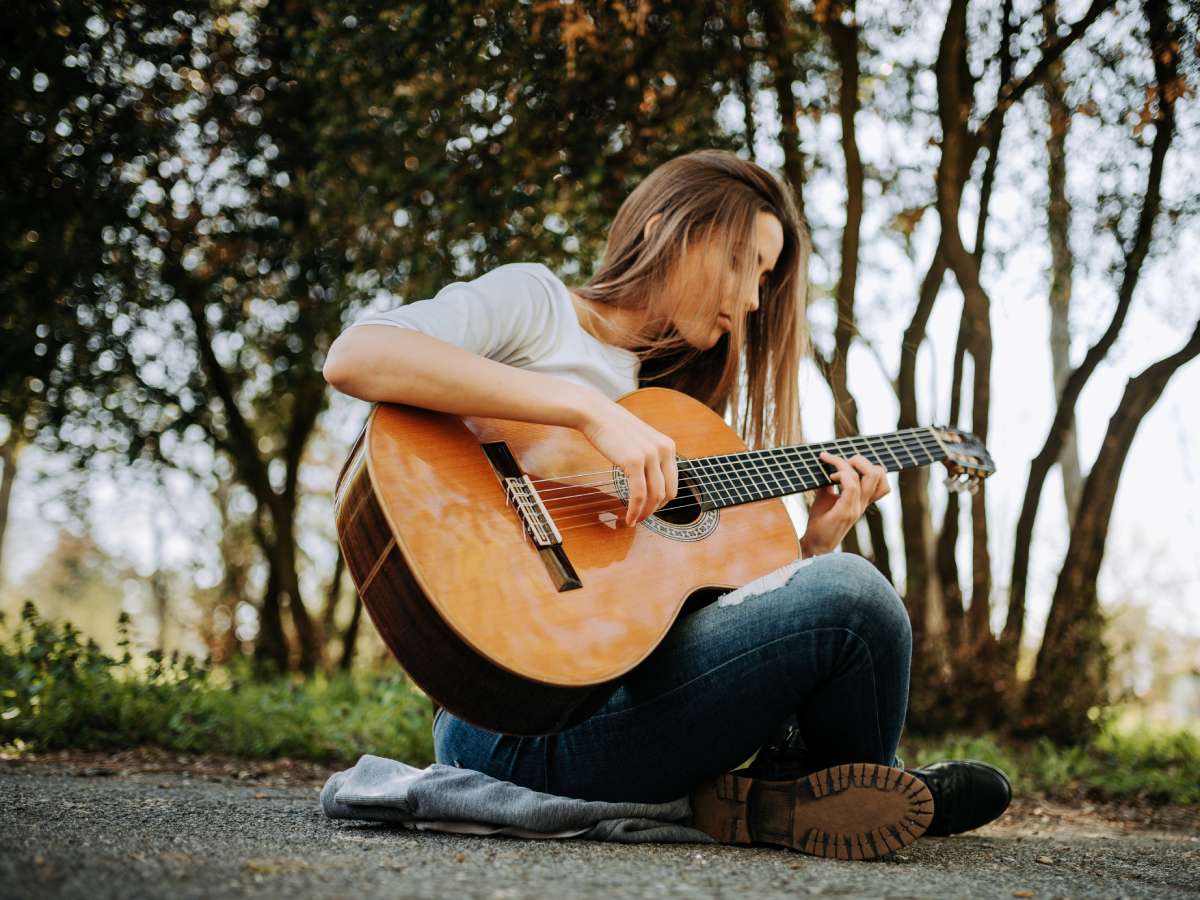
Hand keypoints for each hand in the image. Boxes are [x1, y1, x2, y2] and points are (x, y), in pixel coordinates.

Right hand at [578, 400, 677, 525]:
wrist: (595, 414)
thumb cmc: (613, 428)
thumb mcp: (641, 441)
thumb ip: (650, 457)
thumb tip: (651, 482)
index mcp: (668, 446)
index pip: (672, 482)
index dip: (662, 500)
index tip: (650, 508)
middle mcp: (664, 450)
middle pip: (667, 492)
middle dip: (655, 509)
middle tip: (642, 518)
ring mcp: (650, 455)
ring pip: (655, 496)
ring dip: (645, 513)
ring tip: (634, 520)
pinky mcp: (634, 462)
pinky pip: (639, 495)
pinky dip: (635, 511)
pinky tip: (629, 518)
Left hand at [800, 451, 889, 557]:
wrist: (815, 546)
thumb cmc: (820, 522)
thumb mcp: (825, 497)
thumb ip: (829, 482)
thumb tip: (824, 465)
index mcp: (862, 499)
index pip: (880, 477)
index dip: (864, 463)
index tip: (839, 464)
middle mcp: (863, 503)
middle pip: (879, 473)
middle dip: (860, 459)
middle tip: (839, 464)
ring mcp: (857, 507)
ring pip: (870, 476)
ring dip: (851, 464)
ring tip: (835, 469)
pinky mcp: (846, 512)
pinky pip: (852, 487)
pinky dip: (842, 474)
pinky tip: (830, 477)